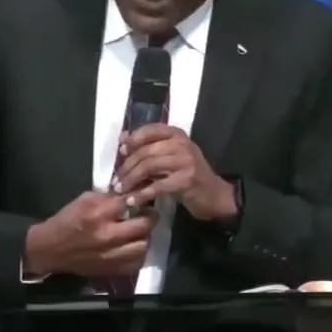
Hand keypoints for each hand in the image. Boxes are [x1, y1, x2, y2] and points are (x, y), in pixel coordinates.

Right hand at [24, 191, 156, 277]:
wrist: (50, 249)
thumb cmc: (67, 221)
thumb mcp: (83, 200)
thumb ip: (107, 197)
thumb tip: (128, 196)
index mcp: (97, 215)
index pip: (128, 203)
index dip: (138, 198)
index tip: (141, 198)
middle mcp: (107, 236)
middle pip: (143, 225)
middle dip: (149, 217)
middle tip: (148, 214)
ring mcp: (111, 255)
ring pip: (143, 245)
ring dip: (145, 236)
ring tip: (140, 232)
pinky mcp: (111, 270)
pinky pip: (136, 263)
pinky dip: (138, 254)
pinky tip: (133, 247)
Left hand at [113, 125, 235, 221]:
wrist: (215, 195)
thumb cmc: (189, 175)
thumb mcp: (171, 156)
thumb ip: (150, 147)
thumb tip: (123, 138)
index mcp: (177, 134)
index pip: (150, 130)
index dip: (133, 140)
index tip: (121, 153)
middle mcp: (182, 144)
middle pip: (146, 151)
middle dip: (127, 167)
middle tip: (116, 181)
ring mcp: (185, 161)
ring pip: (149, 167)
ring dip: (131, 180)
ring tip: (121, 191)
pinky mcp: (186, 180)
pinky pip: (157, 186)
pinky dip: (142, 194)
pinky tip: (133, 201)